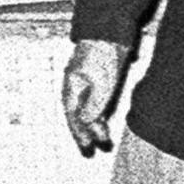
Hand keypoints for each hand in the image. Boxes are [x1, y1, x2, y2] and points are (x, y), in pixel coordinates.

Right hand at [60, 39, 127, 156]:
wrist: (111, 30)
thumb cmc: (103, 52)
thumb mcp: (100, 80)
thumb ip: (94, 102)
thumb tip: (86, 122)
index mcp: (71, 86)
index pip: (73, 116)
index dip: (79, 134)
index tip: (86, 148)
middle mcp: (77, 88)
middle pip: (78, 116)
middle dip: (84, 134)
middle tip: (91, 152)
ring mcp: (87, 84)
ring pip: (87, 111)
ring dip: (93, 127)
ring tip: (103, 142)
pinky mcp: (99, 81)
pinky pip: (96, 104)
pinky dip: (99, 116)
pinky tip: (104, 124)